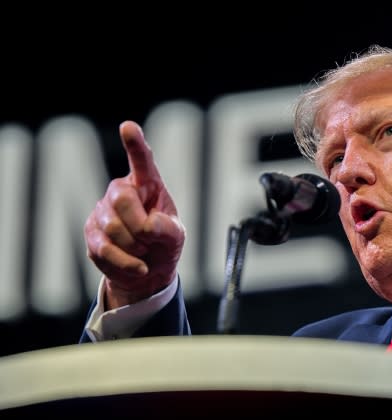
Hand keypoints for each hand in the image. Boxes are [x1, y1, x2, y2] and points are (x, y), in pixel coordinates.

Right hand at [84, 121, 185, 308]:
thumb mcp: (176, 236)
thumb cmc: (163, 244)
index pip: (141, 161)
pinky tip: (137, 266)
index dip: (134, 144)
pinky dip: (126, 262)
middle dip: (140, 226)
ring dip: (135, 247)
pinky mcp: (90, 233)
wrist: (147, 272)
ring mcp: (102, 211)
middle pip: (122, 199)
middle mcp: (121, 191)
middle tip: (151, 240)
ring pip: (113, 227)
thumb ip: (169, 229)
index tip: (128, 127)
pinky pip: (105, 249)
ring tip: (143, 250)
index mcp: (147, 184)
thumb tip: (148, 226)